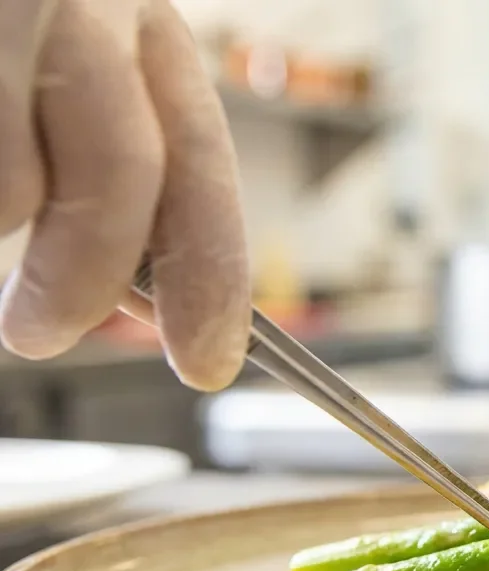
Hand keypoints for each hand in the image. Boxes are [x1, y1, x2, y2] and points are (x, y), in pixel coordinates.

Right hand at [0, 0, 248, 390]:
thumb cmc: (9, 31)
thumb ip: (103, 165)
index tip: (209, 359)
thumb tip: (122, 291)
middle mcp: (90, 5)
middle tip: (41, 333)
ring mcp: (12, 10)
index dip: (210, 274)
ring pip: (13, 182)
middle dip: (82, 280)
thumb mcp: (74, 73)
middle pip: (120, 171)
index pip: (199, 164)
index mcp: (145, 26)